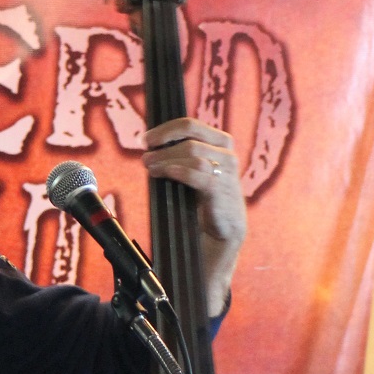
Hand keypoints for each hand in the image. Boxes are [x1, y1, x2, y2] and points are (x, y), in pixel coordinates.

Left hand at [143, 117, 245, 317]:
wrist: (215, 248)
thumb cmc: (198, 215)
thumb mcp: (188, 181)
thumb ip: (178, 161)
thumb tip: (149, 146)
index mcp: (221, 149)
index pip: (193, 125)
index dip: (166, 128)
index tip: (146, 138)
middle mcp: (228, 158)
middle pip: (192, 136)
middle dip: (163, 142)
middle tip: (144, 154)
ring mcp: (229, 177)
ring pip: (193, 152)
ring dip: (165, 157)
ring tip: (149, 166)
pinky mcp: (224, 195)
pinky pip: (198, 175)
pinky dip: (176, 170)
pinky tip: (161, 174)